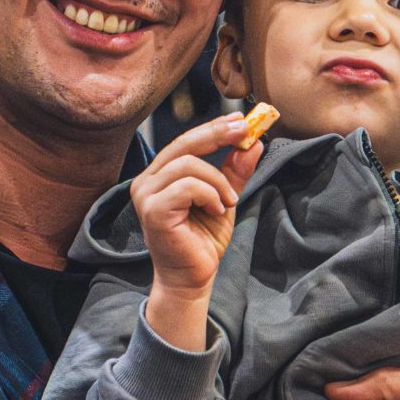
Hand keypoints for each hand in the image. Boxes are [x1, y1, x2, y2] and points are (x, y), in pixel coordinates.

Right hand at [134, 110, 265, 303]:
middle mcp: (146, 181)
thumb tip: (254, 142)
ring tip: (229, 201)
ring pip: (188, 164)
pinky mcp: (153, 210)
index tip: (242, 121)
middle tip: (245, 133)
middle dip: (217, 135)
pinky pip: (188, 186)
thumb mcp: (224, 199)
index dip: (214, 128)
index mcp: (159, 175)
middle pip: (183, 143)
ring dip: (218, 181)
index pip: (186, 141)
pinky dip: (210, 195)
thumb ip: (234, 172)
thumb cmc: (202, 241)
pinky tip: (217, 210)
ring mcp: (146, 195)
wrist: (193, 278)